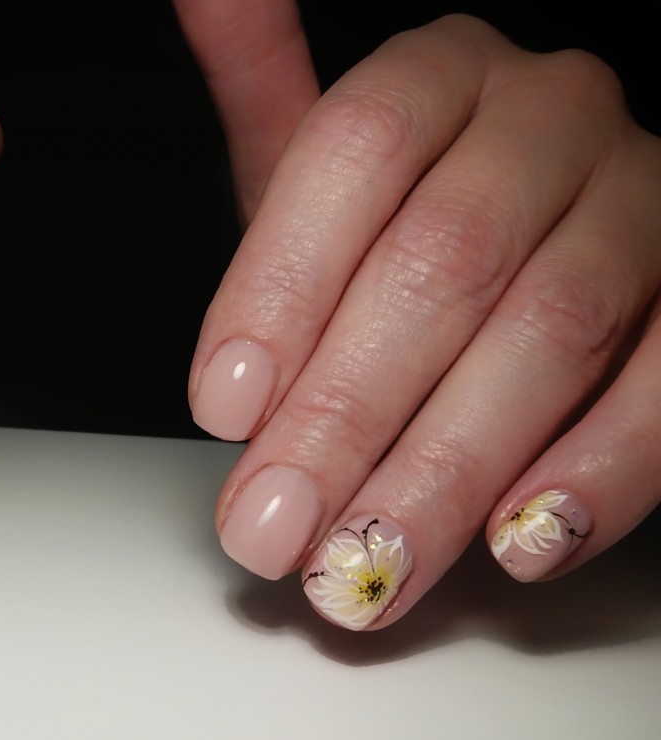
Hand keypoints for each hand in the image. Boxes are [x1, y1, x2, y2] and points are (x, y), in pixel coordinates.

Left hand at [176, 0, 660, 628]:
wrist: (530, 240)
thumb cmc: (395, 215)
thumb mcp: (314, 158)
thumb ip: (259, 84)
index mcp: (441, 74)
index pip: (353, 155)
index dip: (280, 286)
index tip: (222, 407)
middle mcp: (552, 118)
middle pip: (444, 259)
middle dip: (346, 412)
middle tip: (272, 526)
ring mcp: (646, 201)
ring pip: (551, 331)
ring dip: (449, 468)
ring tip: (368, 563)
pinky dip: (597, 471)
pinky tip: (518, 543)